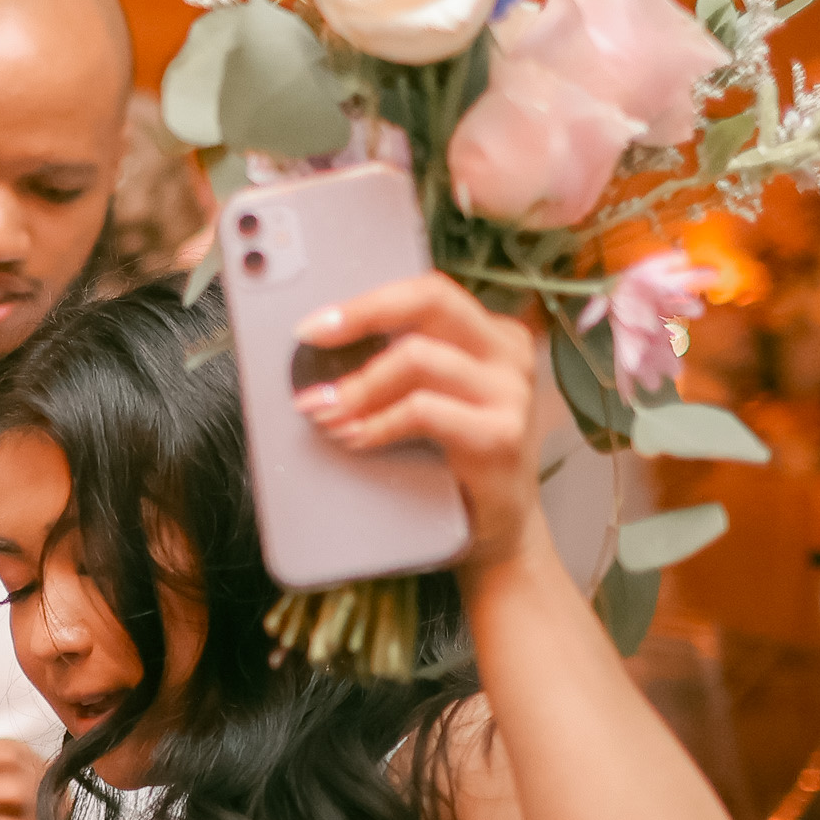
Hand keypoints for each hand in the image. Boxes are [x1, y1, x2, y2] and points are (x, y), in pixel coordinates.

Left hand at [287, 271, 541, 556]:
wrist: (497, 527)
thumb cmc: (452, 460)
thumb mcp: (429, 400)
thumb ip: (397, 367)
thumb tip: (322, 352)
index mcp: (490, 334)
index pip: (426, 292)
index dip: (365, 302)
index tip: (311, 325)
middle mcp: (507, 353)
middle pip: (430, 301)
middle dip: (360, 317)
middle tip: (310, 341)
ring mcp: (510, 392)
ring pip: (418, 357)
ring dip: (358, 385)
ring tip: (325, 412)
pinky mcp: (500, 435)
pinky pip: (423, 411)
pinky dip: (378, 423)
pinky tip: (355, 437)